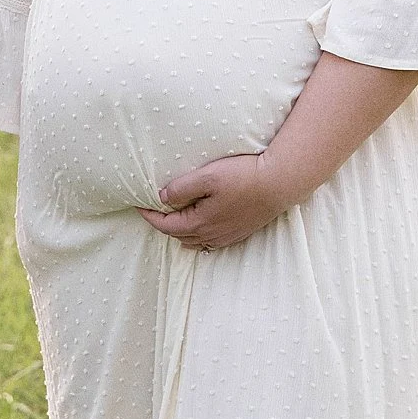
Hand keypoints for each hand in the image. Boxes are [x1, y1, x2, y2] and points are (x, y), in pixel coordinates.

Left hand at [140, 151, 287, 250]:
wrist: (279, 183)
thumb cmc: (243, 176)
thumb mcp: (207, 176)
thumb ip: (181, 189)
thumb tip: (162, 198)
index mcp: (200, 223)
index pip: (165, 225)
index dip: (149, 216)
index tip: (138, 204)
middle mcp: (212, 235)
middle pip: (178, 235)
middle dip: (163, 224)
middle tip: (153, 209)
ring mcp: (227, 236)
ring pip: (195, 241)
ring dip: (181, 231)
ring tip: (173, 217)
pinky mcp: (240, 232)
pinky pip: (211, 242)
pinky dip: (198, 236)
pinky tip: (200, 225)